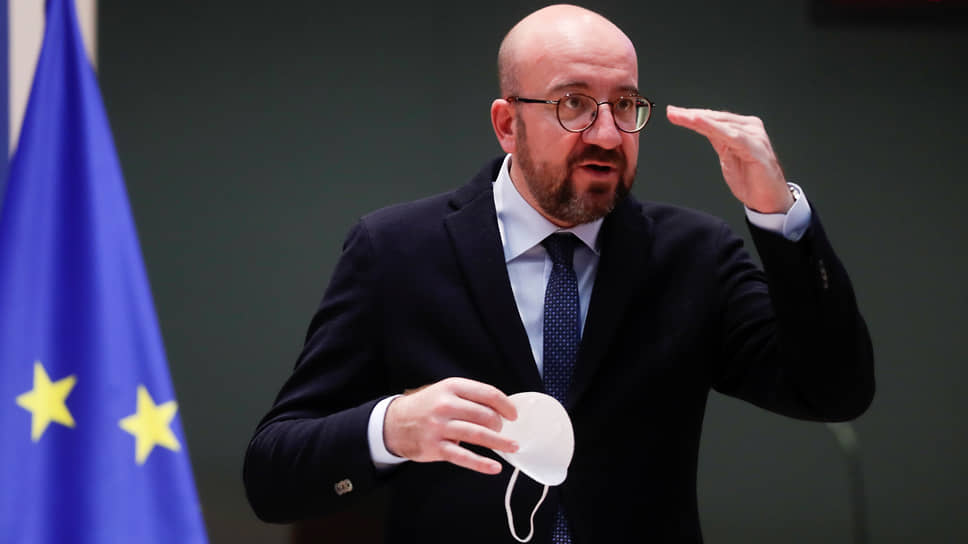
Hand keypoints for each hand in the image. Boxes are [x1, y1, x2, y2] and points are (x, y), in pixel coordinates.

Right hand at [384, 377, 518, 474]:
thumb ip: (470, 397)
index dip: (505, 405)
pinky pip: (463, 457)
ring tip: (512, 447)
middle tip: (504, 431)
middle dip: (500, 425)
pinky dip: (481, 463)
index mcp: (452, 387)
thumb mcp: (445, 392)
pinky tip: (494, 467)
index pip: (487, 393)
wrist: (393, 422)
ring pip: (477, 435)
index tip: (513, 414)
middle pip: (485, 415)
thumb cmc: (426, 407)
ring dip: (499, 442)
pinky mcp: (435, 447)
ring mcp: (439, 427)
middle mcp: (445, 405)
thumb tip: (500, 410)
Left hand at [666, 105, 793, 213]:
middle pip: (715, 118)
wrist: (769, 199)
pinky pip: (732, 136)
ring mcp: (754, 136)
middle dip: (692, 115)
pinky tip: (701, 122)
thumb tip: (702, 127)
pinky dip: (716, 128)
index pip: (713, 119)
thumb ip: (718, 141)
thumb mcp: (727, 156)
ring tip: (683, 116)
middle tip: (672, 112)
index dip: (692, 115)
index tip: (673, 113)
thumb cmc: (751, 179)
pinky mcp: (756, 148)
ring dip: (700, 119)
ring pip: (721, 125)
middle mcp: (750, 128)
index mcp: (742, 128)